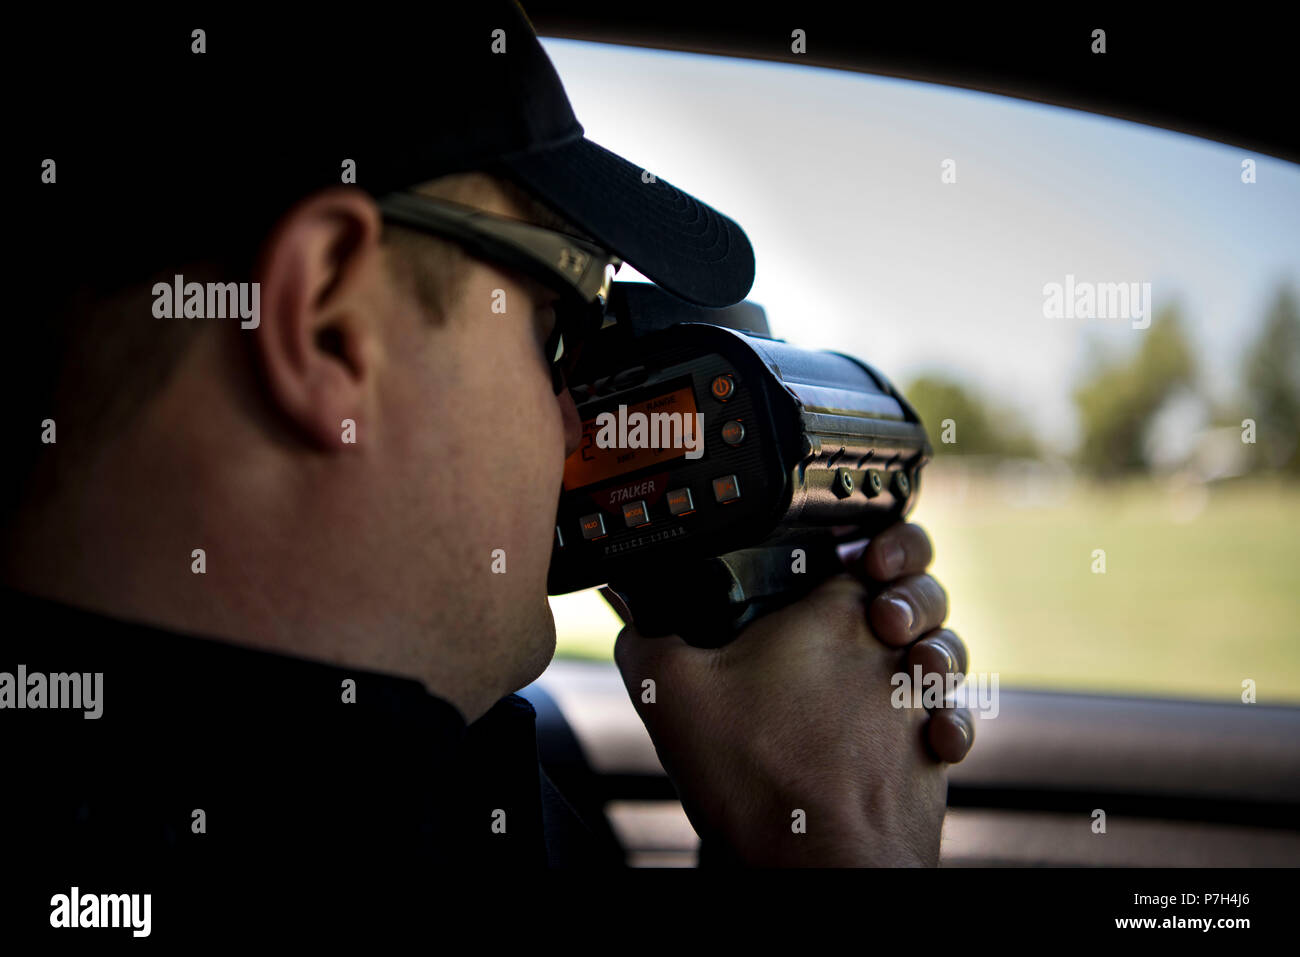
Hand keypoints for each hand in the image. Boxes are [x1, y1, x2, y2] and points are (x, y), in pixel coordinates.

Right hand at [607, 529, 966, 865]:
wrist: (826, 864)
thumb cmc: (763, 777)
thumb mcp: (672, 695)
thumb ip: (647, 642)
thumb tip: (635, 624)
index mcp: (836, 614)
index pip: (877, 544)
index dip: (872, 540)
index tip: (849, 557)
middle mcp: (891, 651)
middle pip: (923, 593)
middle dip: (907, 593)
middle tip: (875, 613)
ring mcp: (917, 704)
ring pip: (946, 654)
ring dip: (932, 651)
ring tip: (902, 663)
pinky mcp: (929, 758)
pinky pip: (951, 719)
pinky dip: (938, 720)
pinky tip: (915, 730)